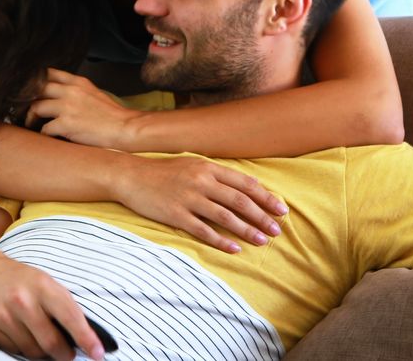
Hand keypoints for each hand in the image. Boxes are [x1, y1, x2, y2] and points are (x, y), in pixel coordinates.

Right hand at [0, 248, 105, 360]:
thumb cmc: (20, 279)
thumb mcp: (44, 281)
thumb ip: (62, 306)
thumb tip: (83, 337)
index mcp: (42, 285)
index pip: (70, 318)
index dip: (86, 339)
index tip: (97, 354)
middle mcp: (22, 300)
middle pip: (51, 343)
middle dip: (64, 354)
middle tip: (68, 355)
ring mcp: (2, 314)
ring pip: (31, 351)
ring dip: (42, 353)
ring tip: (41, 340)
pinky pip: (12, 351)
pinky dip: (21, 349)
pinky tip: (20, 334)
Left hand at [26, 68, 139, 149]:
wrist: (125, 128)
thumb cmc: (111, 115)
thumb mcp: (93, 93)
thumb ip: (75, 90)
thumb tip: (57, 93)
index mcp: (77, 82)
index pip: (47, 73)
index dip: (34, 81)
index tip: (28, 90)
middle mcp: (70, 91)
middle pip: (37, 88)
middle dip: (26, 98)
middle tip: (22, 108)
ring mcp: (67, 107)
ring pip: (36, 107)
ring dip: (30, 118)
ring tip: (31, 124)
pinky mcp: (67, 125)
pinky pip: (45, 129)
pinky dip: (43, 134)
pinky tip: (46, 137)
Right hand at [115, 155, 287, 251]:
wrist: (130, 176)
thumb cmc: (164, 172)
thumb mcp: (193, 165)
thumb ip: (219, 175)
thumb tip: (249, 184)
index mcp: (208, 168)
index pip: (245, 184)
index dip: (266, 197)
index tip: (281, 209)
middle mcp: (201, 181)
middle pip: (240, 201)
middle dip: (262, 216)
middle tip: (277, 230)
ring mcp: (188, 198)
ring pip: (225, 216)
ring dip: (247, 230)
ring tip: (262, 241)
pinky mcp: (176, 214)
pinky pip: (203, 230)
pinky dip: (221, 240)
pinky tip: (235, 248)